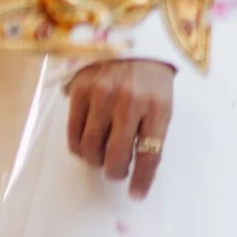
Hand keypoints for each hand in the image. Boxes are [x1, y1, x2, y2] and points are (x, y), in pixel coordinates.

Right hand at [66, 59, 174, 198]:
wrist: (133, 41)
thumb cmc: (151, 80)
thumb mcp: (162, 103)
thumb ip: (151, 133)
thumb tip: (138, 171)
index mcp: (158, 106)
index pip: (149, 153)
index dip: (141, 179)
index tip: (136, 195)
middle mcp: (130, 100)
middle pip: (116, 155)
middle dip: (115, 172)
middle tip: (116, 171)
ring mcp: (103, 94)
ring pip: (91, 148)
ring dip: (95, 160)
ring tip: (101, 155)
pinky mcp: (80, 90)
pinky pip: (73, 134)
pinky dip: (79, 147)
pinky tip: (87, 145)